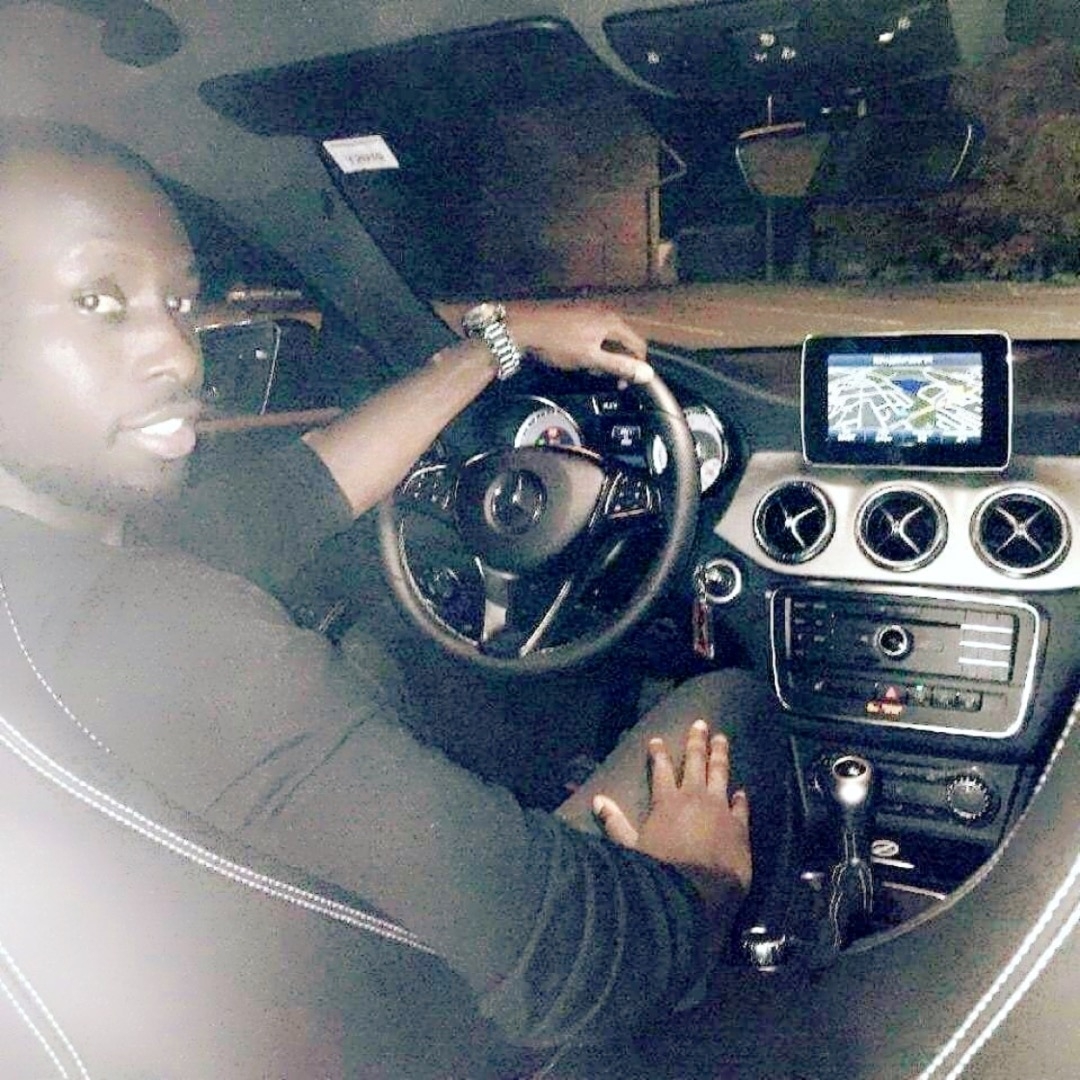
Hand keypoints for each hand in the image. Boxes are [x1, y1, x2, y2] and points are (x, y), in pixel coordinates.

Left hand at [503, 301, 652, 384]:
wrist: (524, 327)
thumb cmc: (557, 343)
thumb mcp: (591, 359)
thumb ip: (620, 366)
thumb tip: (648, 373)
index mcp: (612, 322)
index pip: (638, 345)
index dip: (636, 366)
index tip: (624, 382)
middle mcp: (604, 312)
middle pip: (623, 341)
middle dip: (616, 361)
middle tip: (601, 377)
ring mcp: (588, 310)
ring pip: (606, 337)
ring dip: (603, 355)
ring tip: (587, 367)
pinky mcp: (575, 313)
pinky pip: (592, 332)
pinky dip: (591, 346)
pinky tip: (576, 355)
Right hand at [593, 719, 751, 916]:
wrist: (698, 892)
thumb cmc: (661, 871)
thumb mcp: (631, 848)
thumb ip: (616, 823)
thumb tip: (598, 800)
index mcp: (667, 801)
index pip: (661, 768)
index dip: (658, 753)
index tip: (657, 740)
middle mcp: (694, 798)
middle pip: (696, 762)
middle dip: (697, 742)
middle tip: (701, 724)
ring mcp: (720, 809)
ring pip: (721, 774)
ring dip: (721, 755)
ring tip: (723, 739)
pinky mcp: (739, 826)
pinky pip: (741, 806)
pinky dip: (740, 797)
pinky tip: (742, 791)